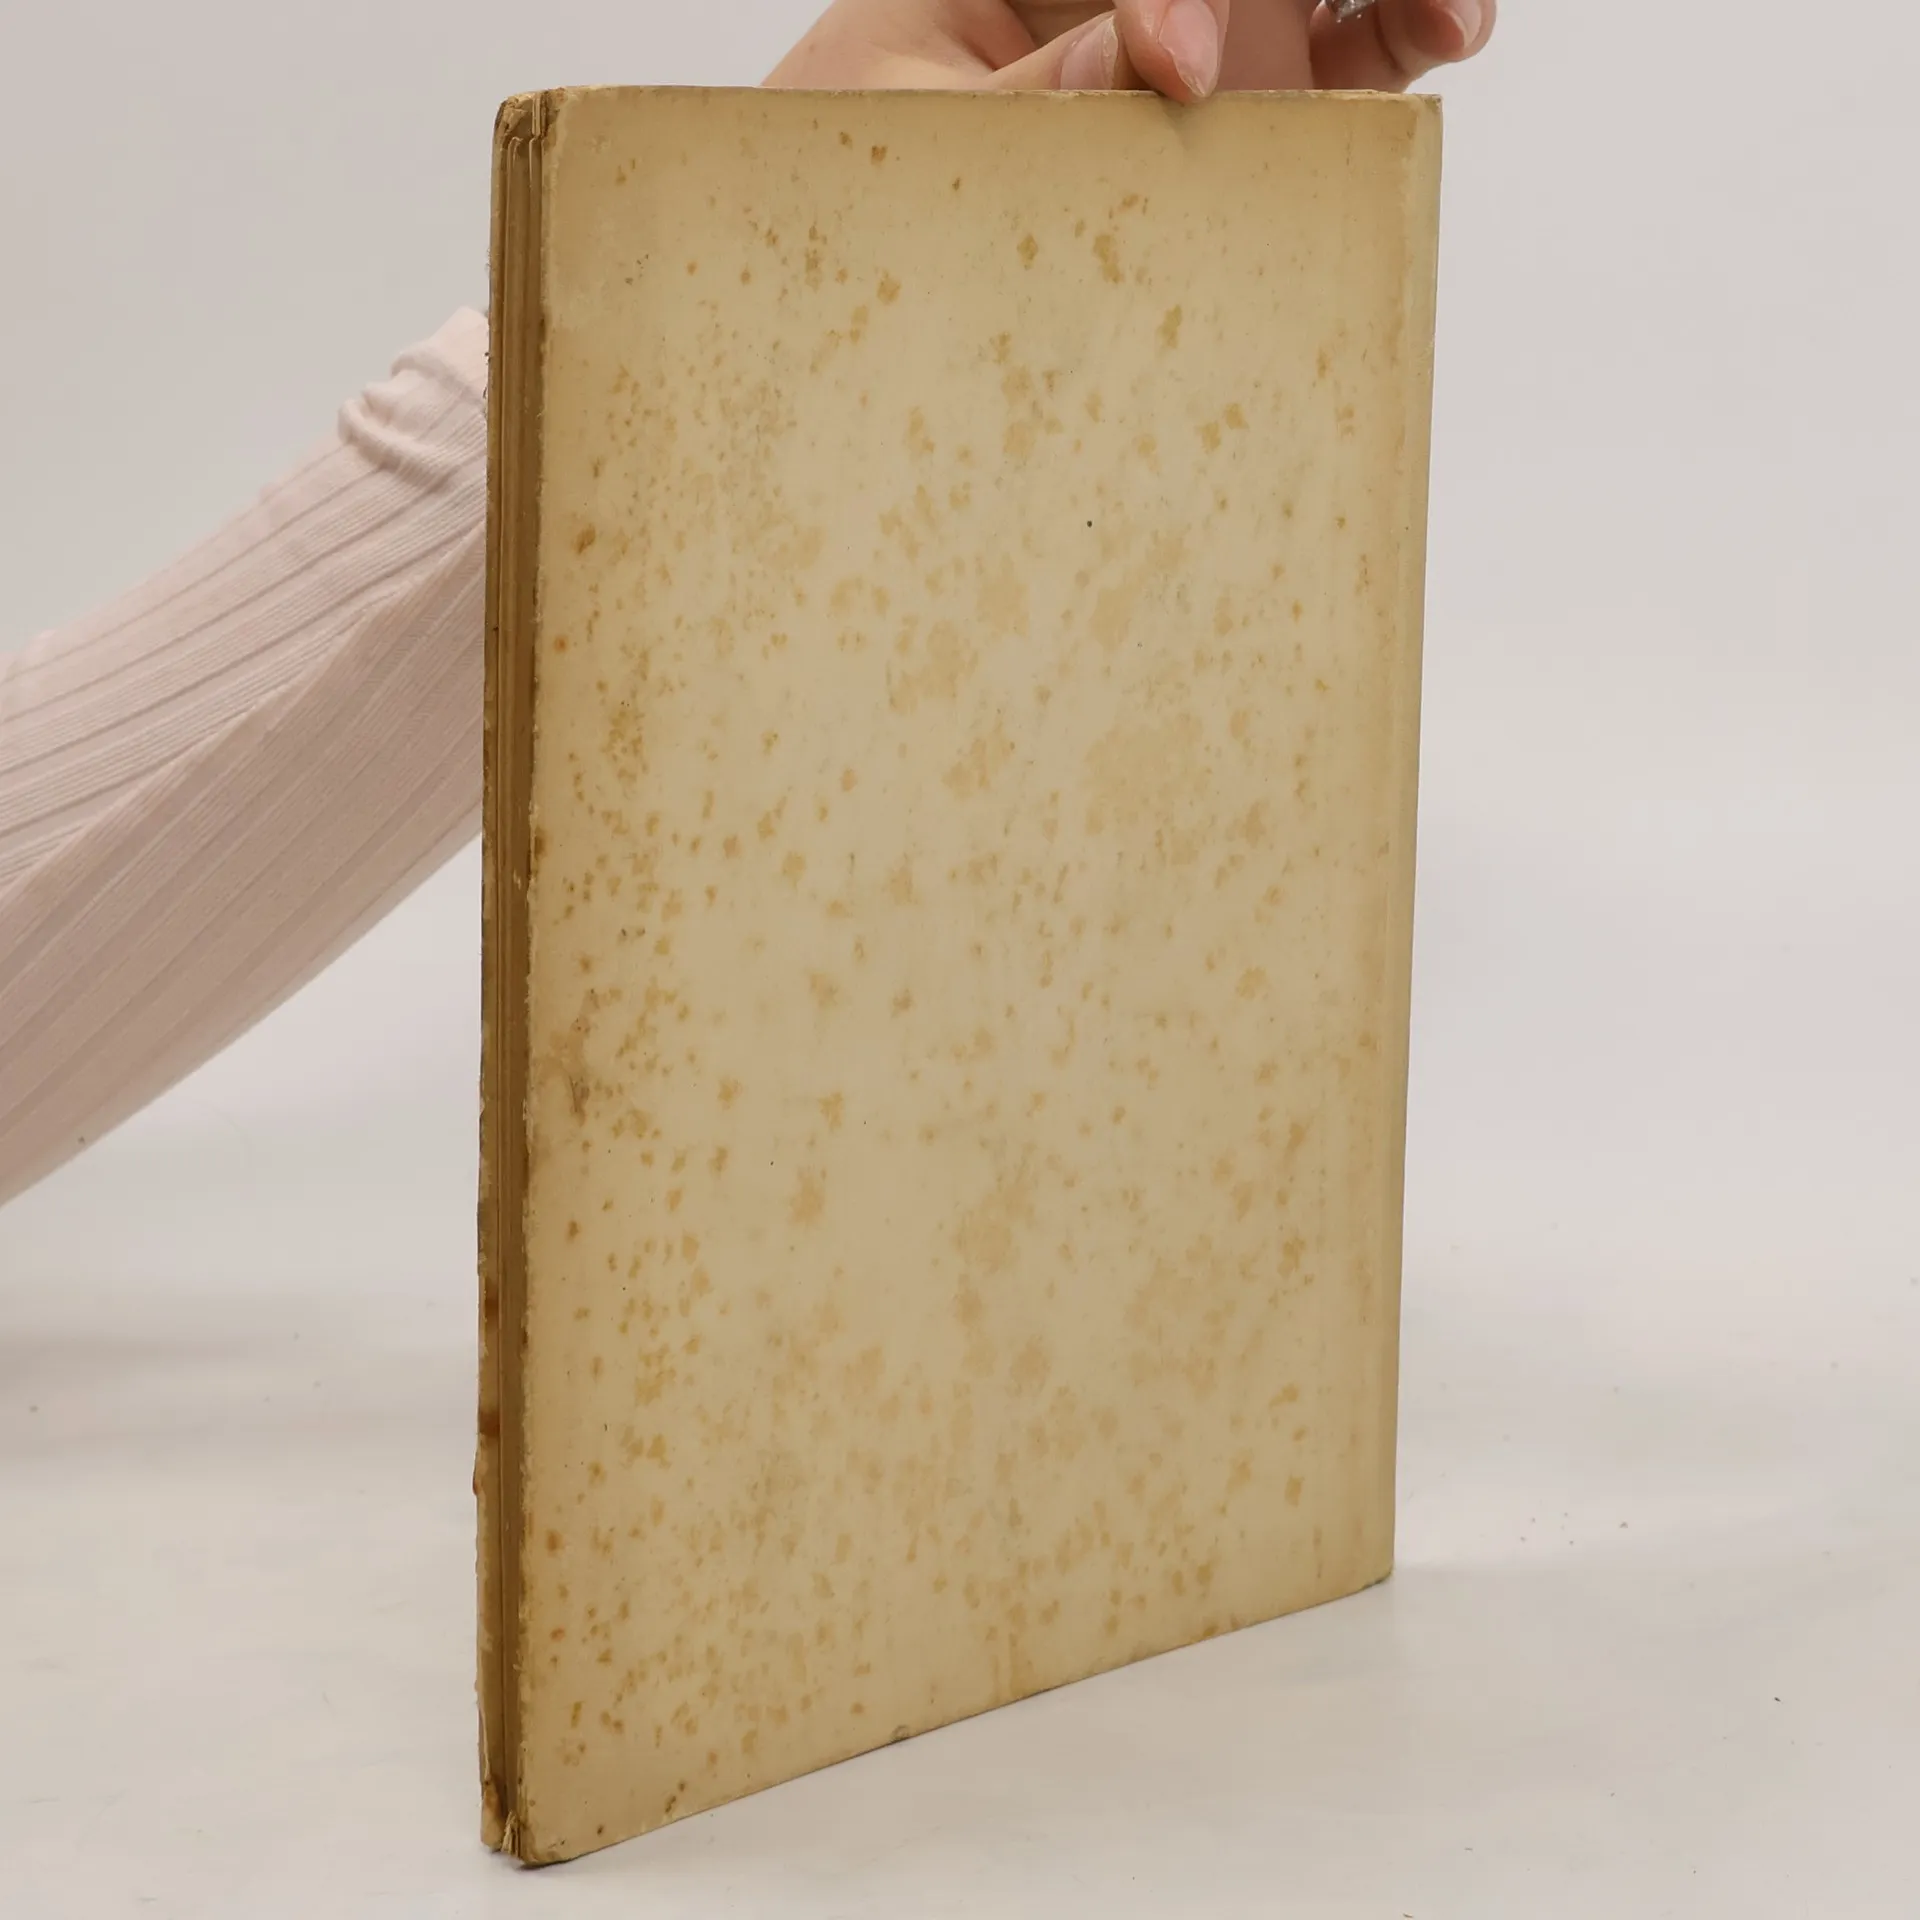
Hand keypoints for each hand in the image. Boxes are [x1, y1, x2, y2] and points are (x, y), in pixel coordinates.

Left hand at [767, 0, 1494, 99]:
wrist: (854, 239)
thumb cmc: (852, 154)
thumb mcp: (910, 119)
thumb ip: (1028, 90)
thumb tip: (1141, 52)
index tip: (1182, 62)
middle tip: (1396, 0)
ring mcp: (1226, 28)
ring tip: (1453, 15)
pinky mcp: (1278, 93)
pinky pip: (1369, 42)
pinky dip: (1418, 24)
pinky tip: (1450, 30)